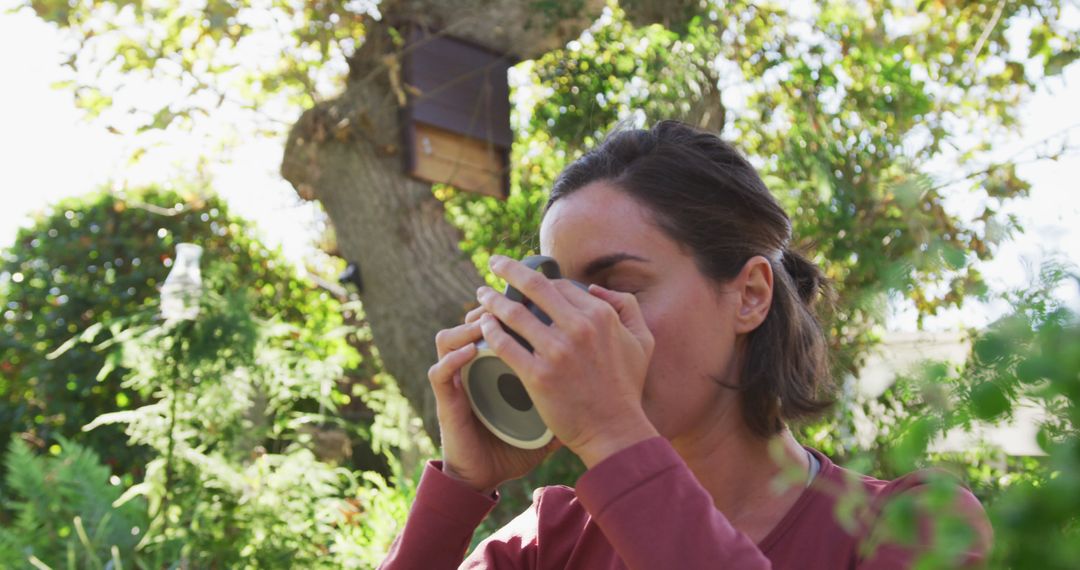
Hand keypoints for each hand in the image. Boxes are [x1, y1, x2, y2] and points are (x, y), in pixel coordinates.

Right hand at [428, 304, 561, 494]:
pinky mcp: (445, 400)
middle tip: (510, 299)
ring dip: (467, 327)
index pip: (499, 323)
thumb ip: (567, 392)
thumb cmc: (518, 443)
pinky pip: (441, 372)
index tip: (540, 301)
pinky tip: (471, 351)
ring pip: (448, 339)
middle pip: (473, 321)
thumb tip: (601, 375)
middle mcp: (472, 366)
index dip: (514, 306)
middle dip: (490, 305)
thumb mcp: (547, 414)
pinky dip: (454, 358)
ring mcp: (457, 381)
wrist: (489, 473)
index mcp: (496, 364)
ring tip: (486, 321)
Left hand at [477, 255, 659, 467]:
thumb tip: (593, 288)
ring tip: (481, 296)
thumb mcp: (642, 340)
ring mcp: (557, 352)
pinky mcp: (538, 376)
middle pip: (534, 286)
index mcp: (600, 315)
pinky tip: (483, 325)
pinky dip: (490, 330)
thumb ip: (626, 305)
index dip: (539, 280)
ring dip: (493, 300)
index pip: (560, 285)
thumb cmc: (626, 387)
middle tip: (494, 263)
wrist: (615, 431)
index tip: (523, 279)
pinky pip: (505, 344)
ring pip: (514, 313)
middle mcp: (578, 328)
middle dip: (509, 269)